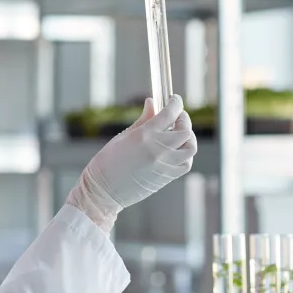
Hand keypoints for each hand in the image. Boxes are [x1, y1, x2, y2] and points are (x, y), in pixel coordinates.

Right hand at [67, 95, 196, 231]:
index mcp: (144, 135)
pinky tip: (178, 151)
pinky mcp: (166, 178)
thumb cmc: (107, 162)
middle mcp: (157, 149)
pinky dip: (186, 155)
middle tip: (178, 116)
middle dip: (184, 119)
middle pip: (184, 130)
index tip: (175, 100)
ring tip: (180, 134)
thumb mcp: (123, 136)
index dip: (176, 104)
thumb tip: (152, 102)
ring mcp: (164, 165)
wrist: (103, 191)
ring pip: (190, 148)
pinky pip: (185, 164)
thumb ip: (143, 119)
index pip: (169, 113)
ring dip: (189, 138)